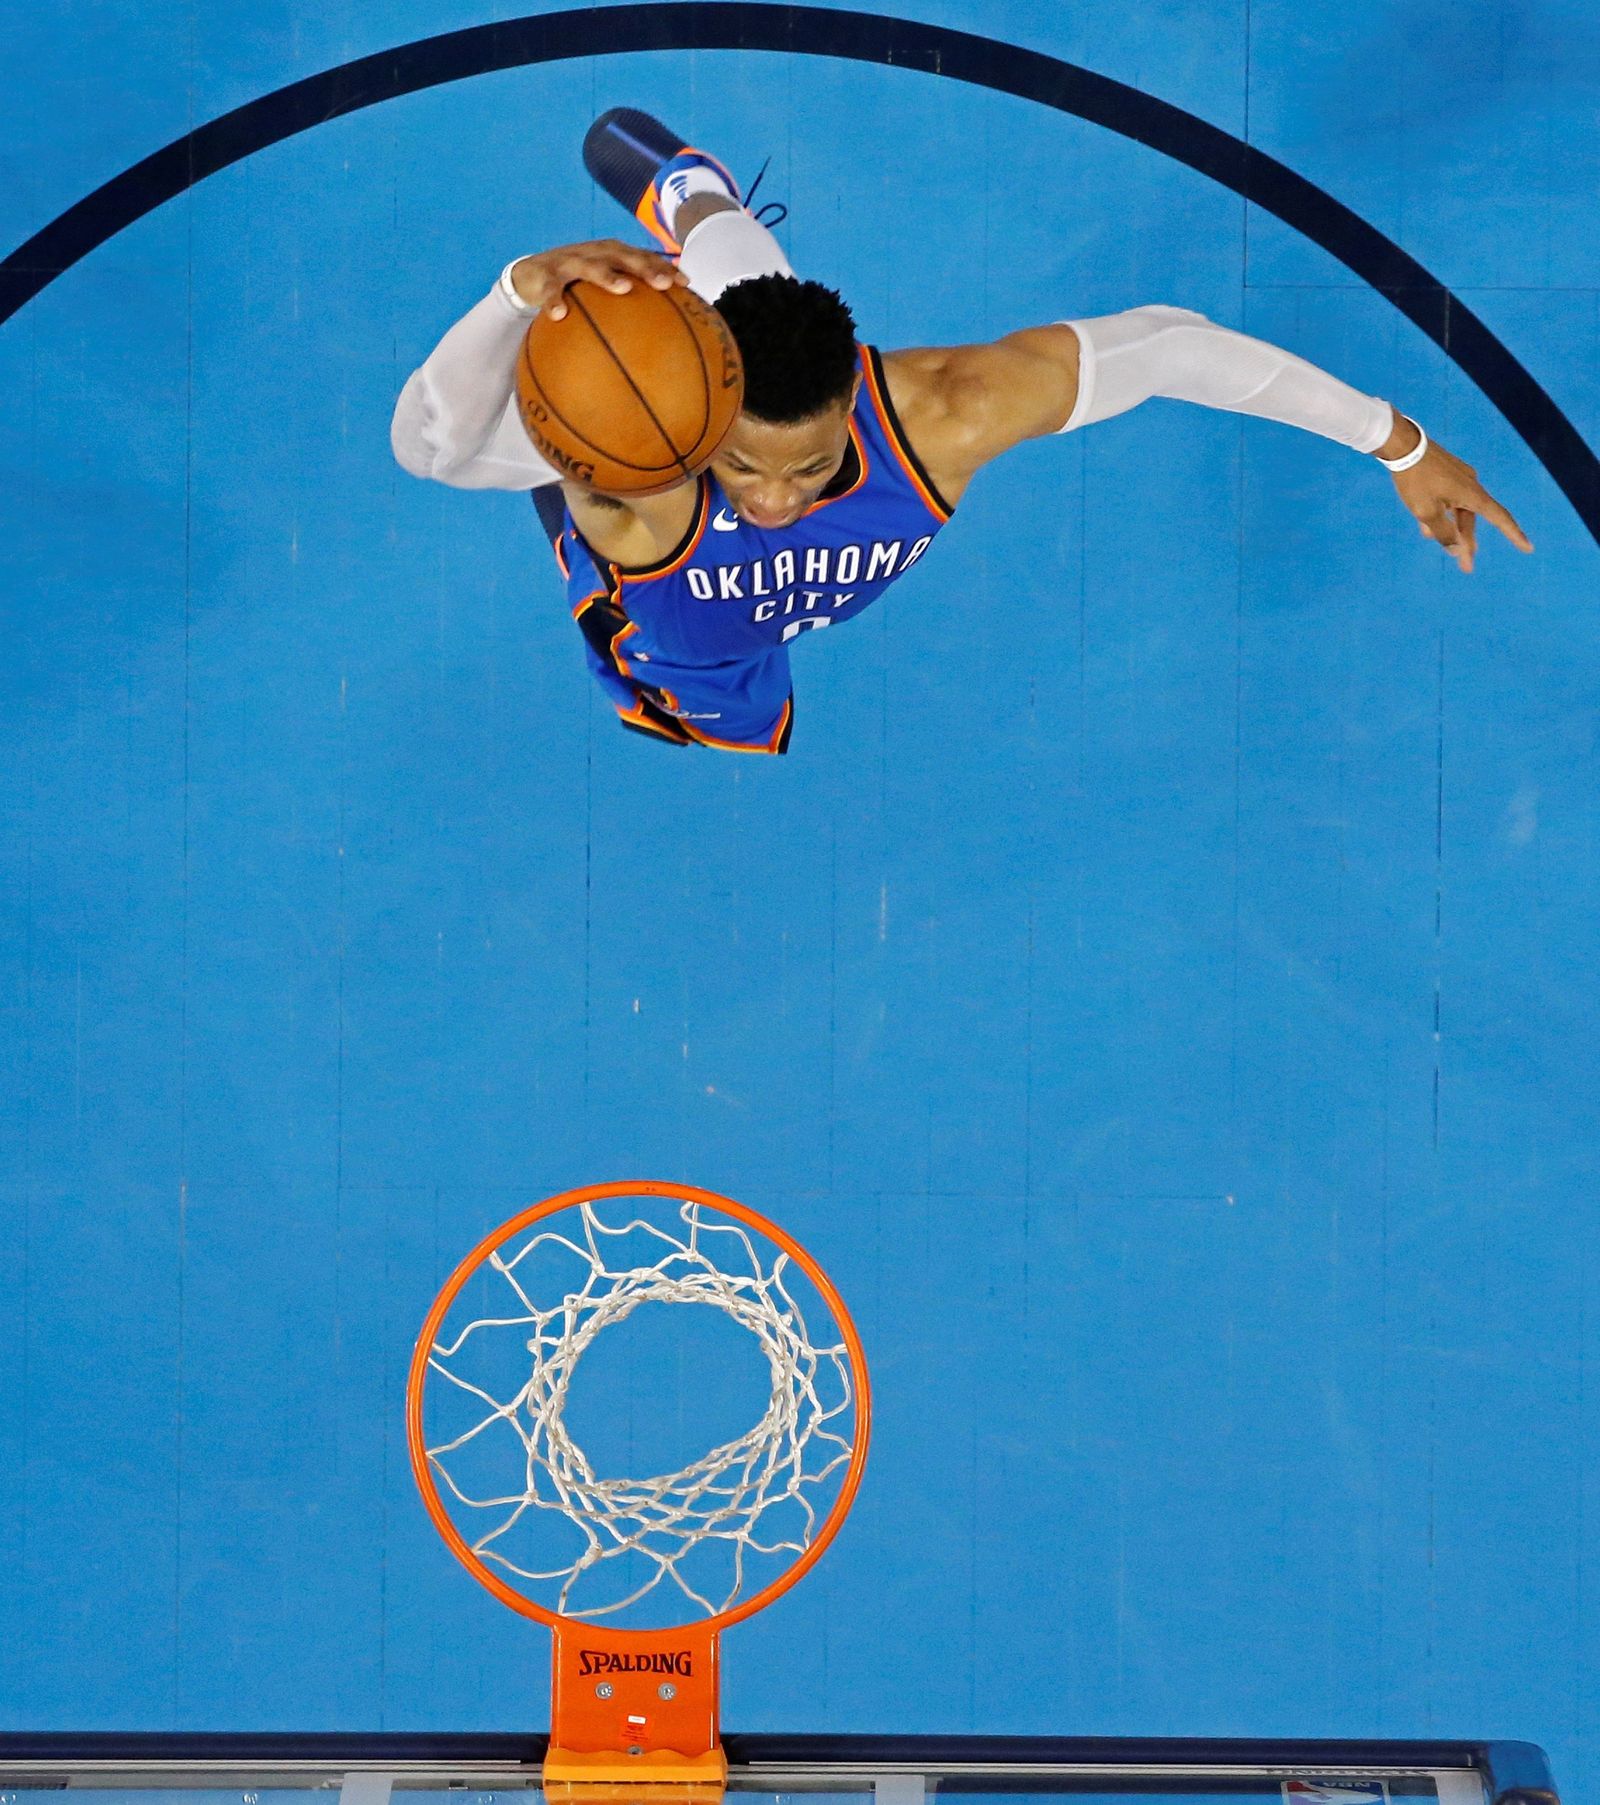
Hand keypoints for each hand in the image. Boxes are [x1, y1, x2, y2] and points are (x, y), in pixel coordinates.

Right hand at [506, 239, 686, 319]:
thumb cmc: (576, 286)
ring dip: (607, 275)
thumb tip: (661, 335)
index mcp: (611, 255)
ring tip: (623, 289)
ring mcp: (569, 261)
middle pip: (623, 256)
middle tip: (664, 283)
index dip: (664, 267)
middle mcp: (593, 253)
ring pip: (590, 266)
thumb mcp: (601, 289)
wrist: (530, 275)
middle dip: (645, 267)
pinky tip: (559, 315)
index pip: (643, 257)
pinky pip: (550, 289)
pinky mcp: (545, 274)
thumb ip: (628, 303)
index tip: (686, 283)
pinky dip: (554, 300)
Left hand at [1387, 433, 1533, 574]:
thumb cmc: (1415, 480)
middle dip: (1467, 544)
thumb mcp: (1426, 512)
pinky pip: (1449, 500)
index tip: (1528, 548)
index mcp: (1472, 496)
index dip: (1514, 535)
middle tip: (1466, 568)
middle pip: (1472, 521)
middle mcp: (1471, 486)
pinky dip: (1440, 514)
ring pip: (1458, 511)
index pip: (1500, 518)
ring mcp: (1460, 479)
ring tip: (1438, 544)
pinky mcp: (1447, 474)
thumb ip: (1443, 533)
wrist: (1403, 445)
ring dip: (1449, 529)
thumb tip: (1457, 550)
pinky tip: (1425, 527)